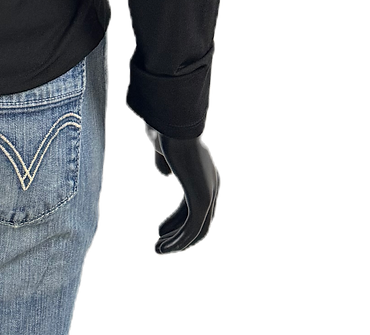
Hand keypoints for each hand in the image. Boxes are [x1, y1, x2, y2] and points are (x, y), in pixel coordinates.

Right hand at [141, 121, 222, 255]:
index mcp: (205, 172)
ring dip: (177, 243)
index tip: (158, 230)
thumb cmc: (163, 127)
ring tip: (157, 250)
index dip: (175, 221)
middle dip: (178, 236)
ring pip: (197, 230)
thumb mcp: (161, 147)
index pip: (193, 206)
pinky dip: (178, 241)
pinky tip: (161, 244)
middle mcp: (212, 185)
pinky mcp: (202, 198)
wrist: (171, 118)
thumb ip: (163, 161)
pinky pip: (193, 229)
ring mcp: (210, 192)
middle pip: (199, 221)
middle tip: (159, 245)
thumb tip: (164, 175)